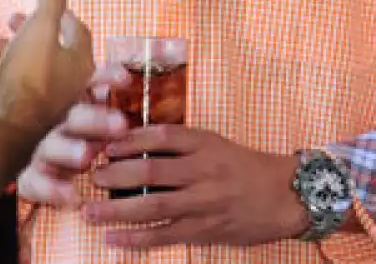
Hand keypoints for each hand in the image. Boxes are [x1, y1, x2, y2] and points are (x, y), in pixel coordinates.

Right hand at [0, 0, 94, 143]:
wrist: (9, 133)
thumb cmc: (29, 78)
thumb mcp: (40, 30)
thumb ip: (50, 3)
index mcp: (81, 60)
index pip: (77, 29)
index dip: (61, 13)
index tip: (44, 4)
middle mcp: (74, 82)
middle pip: (55, 47)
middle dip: (33, 30)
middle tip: (13, 19)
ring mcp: (56, 102)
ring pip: (37, 66)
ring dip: (19, 49)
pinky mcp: (36, 118)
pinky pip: (25, 86)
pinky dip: (12, 71)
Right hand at [15, 62, 132, 207]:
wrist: (42, 178)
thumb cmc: (87, 148)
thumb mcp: (107, 129)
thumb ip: (117, 112)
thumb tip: (139, 85)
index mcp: (81, 107)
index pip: (92, 84)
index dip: (107, 77)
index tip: (126, 79)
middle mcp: (60, 125)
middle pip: (75, 116)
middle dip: (96, 119)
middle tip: (121, 125)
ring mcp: (44, 151)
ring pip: (51, 146)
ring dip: (68, 149)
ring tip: (86, 156)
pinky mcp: (30, 178)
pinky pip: (33, 183)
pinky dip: (51, 190)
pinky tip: (70, 197)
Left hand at [83, 126, 309, 248]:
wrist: (285, 196)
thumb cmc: (246, 168)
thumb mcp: (217, 145)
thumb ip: (182, 146)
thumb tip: (135, 146)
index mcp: (206, 144)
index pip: (162, 137)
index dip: (130, 140)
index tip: (106, 145)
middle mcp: (204, 171)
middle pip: (151, 171)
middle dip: (115, 175)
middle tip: (91, 176)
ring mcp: (204, 203)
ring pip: (153, 206)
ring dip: (116, 210)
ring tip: (89, 212)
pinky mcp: (205, 230)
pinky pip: (164, 235)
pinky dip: (136, 239)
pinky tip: (113, 239)